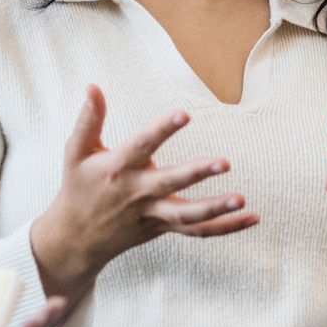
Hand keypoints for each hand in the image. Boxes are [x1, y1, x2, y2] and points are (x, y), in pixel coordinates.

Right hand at [29, 85, 257, 308]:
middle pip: (170, 183)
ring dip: (216, 209)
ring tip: (242, 200)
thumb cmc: (78, 188)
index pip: (142, 145)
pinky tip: (251, 218)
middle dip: (197, 173)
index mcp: (118, 168)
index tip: (183, 115)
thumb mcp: (75, 151)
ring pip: (187, 216)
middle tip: (224, 162)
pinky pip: (197, 232)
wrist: (75, 239)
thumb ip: (88, 119)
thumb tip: (93, 87)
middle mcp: (137, 192)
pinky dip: (225, 228)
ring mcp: (152, 214)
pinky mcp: (162, 228)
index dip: (162, 130)